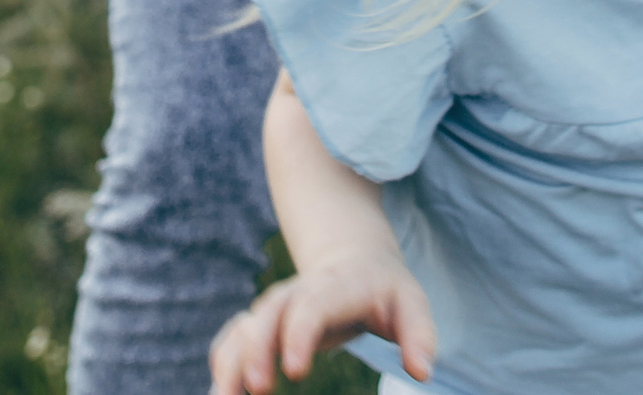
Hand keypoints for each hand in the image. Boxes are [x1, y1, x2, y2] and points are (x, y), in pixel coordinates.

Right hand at [209, 252, 437, 393]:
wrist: (354, 261)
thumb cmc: (386, 291)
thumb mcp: (411, 305)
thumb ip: (419, 335)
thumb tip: (422, 372)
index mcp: (334, 287)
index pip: (311, 306)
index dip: (299, 334)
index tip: (294, 372)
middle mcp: (296, 294)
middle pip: (266, 314)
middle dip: (256, 349)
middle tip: (257, 389)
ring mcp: (274, 308)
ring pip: (242, 329)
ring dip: (230, 363)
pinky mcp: (261, 325)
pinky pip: (233, 342)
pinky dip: (223, 366)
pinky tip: (220, 394)